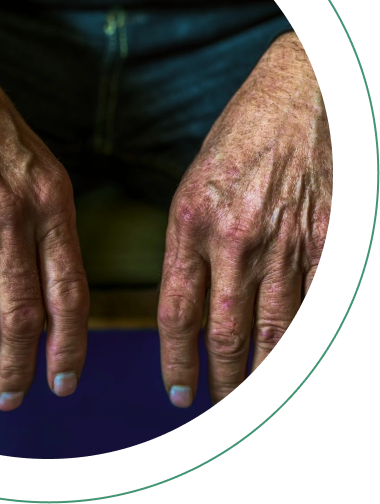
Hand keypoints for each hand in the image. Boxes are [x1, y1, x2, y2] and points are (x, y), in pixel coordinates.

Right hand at [0, 28, 88, 410]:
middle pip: (22, 315)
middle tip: (11, 396)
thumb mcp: (36, 162)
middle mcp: (9, 215)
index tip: (63, 380)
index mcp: (50, 200)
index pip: (70, 291)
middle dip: (18, 367)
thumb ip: (48, 222)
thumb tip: (54, 287)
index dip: (69, 345)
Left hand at [157, 31, 332, 406]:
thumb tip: (192, 308)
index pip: (177, 312)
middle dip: (224, 381)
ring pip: (276, 331)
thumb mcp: (193, 187)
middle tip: (221, 406)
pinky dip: (305, 339)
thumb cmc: (238, 141)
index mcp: (190, 223)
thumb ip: (189, 247)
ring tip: (256, 397)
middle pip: (227, 333)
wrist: (296, 96)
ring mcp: (286, 242)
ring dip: (266, 374)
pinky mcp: (327, 239)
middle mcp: (235, 239)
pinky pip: (317, 305)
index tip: (178, 391)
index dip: (177, 361)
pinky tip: (294, 357)